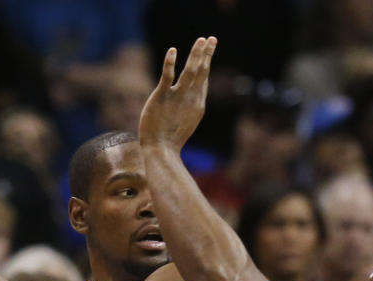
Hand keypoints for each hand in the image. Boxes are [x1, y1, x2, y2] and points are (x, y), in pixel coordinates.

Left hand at [138, 36, 216, 150]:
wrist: (162, 150)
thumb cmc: (172, 140)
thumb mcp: (187, 122)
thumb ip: (190, 108)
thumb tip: (193, 100)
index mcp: (197, 104)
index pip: (203, 79)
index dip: (206, 63)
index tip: (209, 49)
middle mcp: (190, 98)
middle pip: (201, 71)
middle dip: (206, 54)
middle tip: (210, 38)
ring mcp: (177, 97)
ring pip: (189, 71)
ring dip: (196, 54)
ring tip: (201, 40)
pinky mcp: (161, 96)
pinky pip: (167, 76)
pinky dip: (170, 62)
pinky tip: (173, 50)